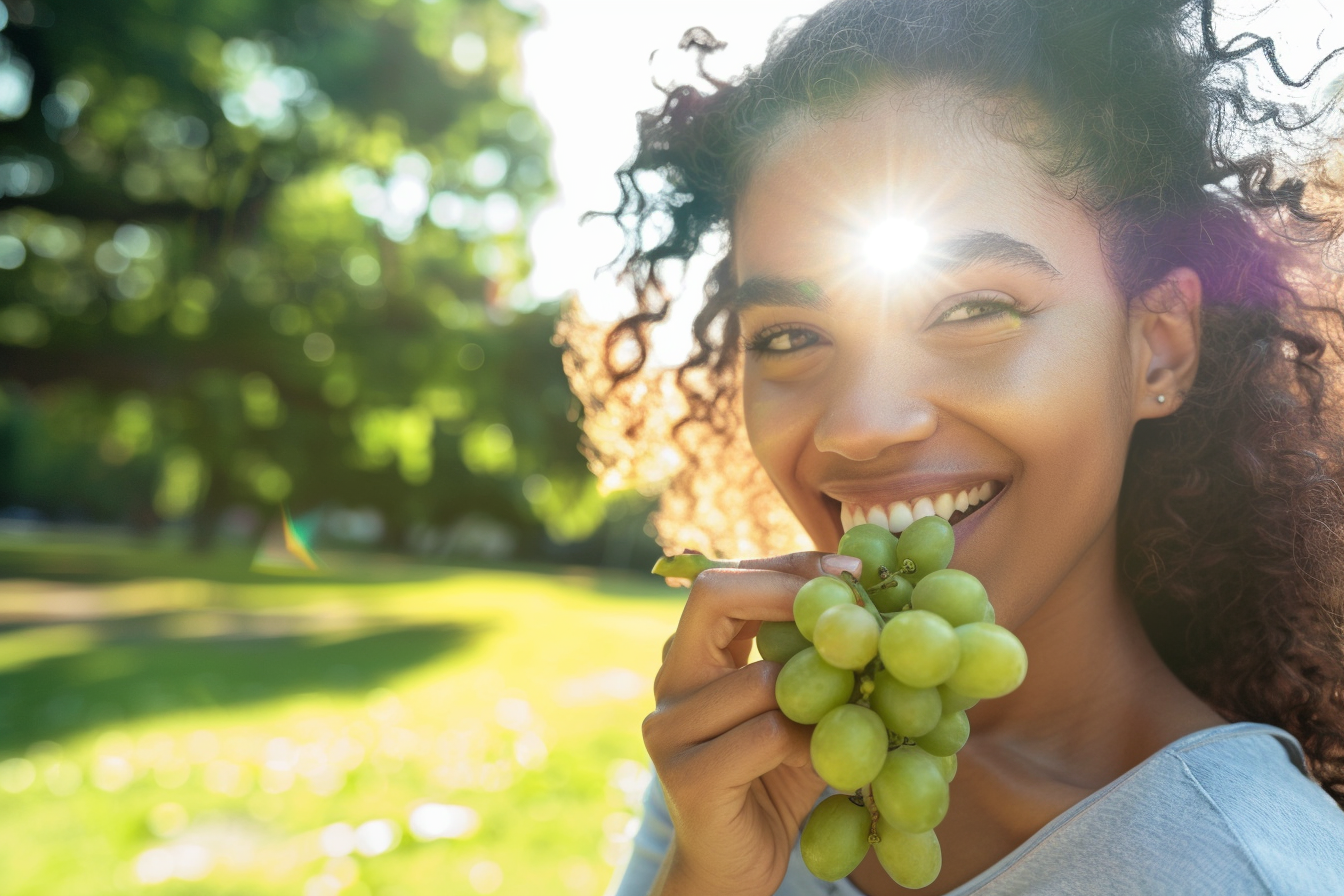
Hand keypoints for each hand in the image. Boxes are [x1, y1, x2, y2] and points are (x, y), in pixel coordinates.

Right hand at [642, 551, 862, 895]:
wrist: (732, 869)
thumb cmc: (774, 780)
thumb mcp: (799, 709)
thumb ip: (814, 659)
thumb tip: (880, 598)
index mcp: (693, 654)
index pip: (725, 579)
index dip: (789, 566)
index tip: (855, 570)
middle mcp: (670, 679)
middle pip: (712, 595)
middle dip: (789, 588)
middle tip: (854, 598)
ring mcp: (669, 726)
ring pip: (760, 676)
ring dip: (823, 692)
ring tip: (858, 708)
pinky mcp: (686, 774)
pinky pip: (768, 735)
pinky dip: (814, 744)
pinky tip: (831, 759)